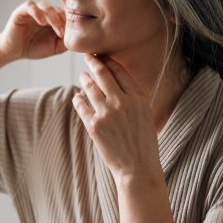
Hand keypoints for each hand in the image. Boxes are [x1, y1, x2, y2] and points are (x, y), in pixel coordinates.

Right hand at [0, 0, 66, 59]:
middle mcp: (44, 12)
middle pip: (57, 9)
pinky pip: (30, 5)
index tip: (72, 33)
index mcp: (54, 18)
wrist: (14, 52)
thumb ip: (66, 41)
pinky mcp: (21, 11)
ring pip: (46, 6)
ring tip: (55, 28)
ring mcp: (33, 10)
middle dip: (62, 21)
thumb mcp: (54, 47)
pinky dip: (37, 12)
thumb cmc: (34, 48)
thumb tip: (78, 37)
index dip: (70, 22)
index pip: (65, 14)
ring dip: (52, 17)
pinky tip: (41, 22)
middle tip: (62, 33)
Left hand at [73, 54, 160, 180]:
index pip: (119, 71)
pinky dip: (78, 99)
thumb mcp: (145, 114)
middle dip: (93, 62)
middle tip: (88, 56)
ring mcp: (106, 114)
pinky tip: (77, 97)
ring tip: (83, 76)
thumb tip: (114, 79)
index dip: (108, 60)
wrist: (137, 168)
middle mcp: (122, 103)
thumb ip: (132, 96)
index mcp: (138, 98)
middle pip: (103, 74)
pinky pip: (81, 105)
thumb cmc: (143, 141)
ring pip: (90, 88)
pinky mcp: (94, 126)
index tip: (101, 55)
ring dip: (85, 79)